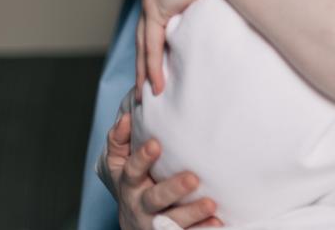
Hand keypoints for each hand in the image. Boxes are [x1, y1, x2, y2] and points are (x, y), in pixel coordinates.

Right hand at [99, 110, 221, 229]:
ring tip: (211, 203)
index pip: (133, 170)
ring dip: (191, 212)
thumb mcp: (118, 163)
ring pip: (172, 221)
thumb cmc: (132, 183)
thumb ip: (120, 140)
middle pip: (155, 198)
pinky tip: (217, 222)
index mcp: (129, 184)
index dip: (142, 158)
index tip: (156, 144)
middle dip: (173, 189)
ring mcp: (156, 223)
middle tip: (193, 178)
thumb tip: (128, 117)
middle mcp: (141, 204)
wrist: (134, 225)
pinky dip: (202, 229)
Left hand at [137, 0, 213, 95]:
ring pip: (143, 46)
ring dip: (144, 72)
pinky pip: (151, 45)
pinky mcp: (155, 9)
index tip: (160, 67)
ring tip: (147, 95)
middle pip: (144, 38)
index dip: (157, 47)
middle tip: (144, 89)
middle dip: (143, 65)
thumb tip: (246, 9)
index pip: (157, 24)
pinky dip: (153, 66)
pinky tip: (157, 85)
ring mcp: (153, 0)